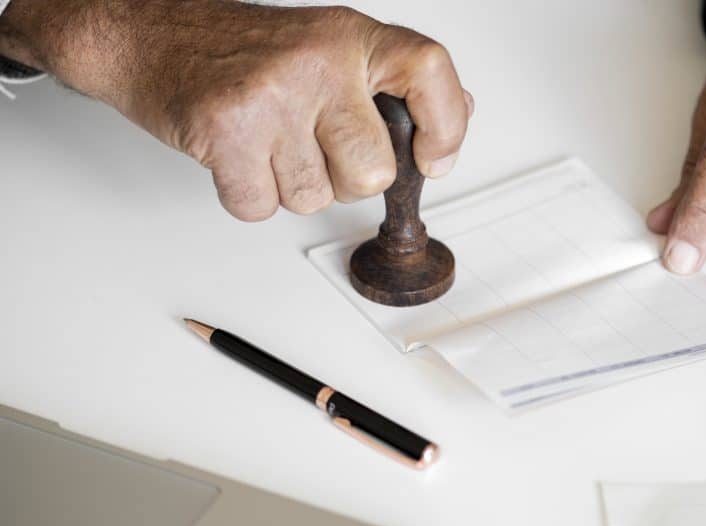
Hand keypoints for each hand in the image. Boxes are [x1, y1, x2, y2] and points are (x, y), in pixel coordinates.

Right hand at [0, 0, 472, 220]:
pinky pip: (262, 208)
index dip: (446, 126)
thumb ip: (390, 85)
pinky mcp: (228, 131)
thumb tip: (452, 119)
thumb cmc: (241, 50)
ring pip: (314, 199)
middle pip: (372, 172)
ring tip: (264, 142)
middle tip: (311, 149)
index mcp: (350, 38)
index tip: (433, 160)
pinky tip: (236, 156)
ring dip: (289, 187)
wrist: (151, 36)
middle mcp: (318, 61)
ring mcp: (273, 95)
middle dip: (345, 181)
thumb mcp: (328, 47)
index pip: (429, 72)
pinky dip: (248, 196)